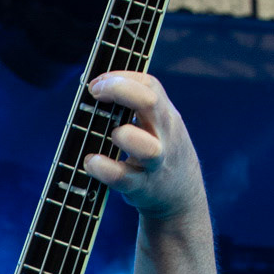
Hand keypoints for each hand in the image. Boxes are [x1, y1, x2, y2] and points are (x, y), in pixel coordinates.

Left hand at [82, 71, 205, 221]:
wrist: (182, 197)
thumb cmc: (159, 152)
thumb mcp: (158, 125)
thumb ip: (134, 107)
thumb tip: (92, 86)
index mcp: (165, 115)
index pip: (150, 85)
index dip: (122, 77)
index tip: (97, 84)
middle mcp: (164, 135)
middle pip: (150, 102)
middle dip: (120, 90)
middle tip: (96, 94)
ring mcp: (155, 163)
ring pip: (146, 147)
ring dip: (122, 135)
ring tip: (110, 135)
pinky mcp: (142, 187)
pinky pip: (123, 178)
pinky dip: (103, 169)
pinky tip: (91, 162)